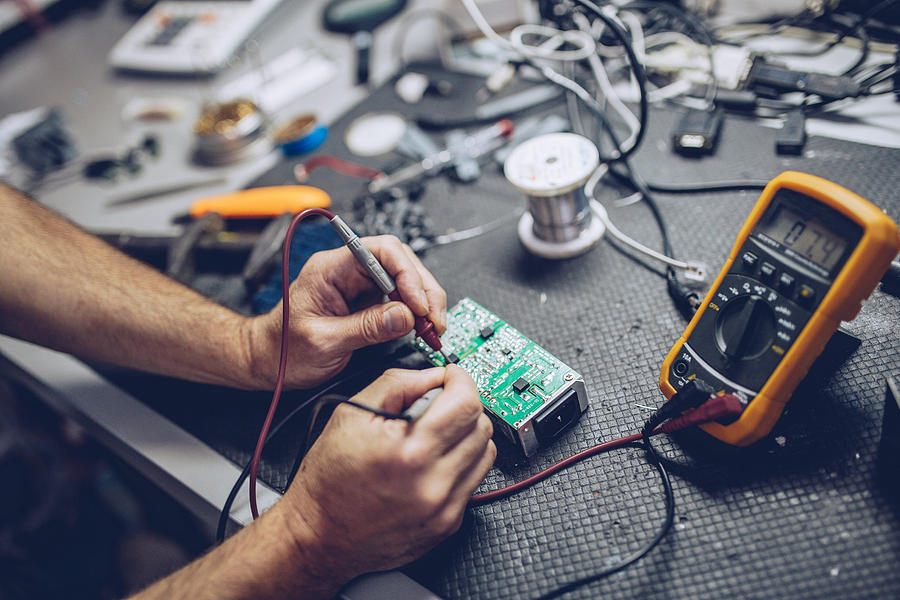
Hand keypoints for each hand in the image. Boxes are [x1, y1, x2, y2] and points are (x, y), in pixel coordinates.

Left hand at [247, 235, 446, 388]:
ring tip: (433, 327)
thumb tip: (405, 317)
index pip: (380, 250)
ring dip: (424, 301)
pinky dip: (416, 313)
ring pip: (405, 279)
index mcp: (331, 268)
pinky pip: (399, 299)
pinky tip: (422, 327)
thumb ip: (366, 328)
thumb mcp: (324, 341)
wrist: (267, 360)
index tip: (420, 304)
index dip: (407, 273)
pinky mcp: (367, 302)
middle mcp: (347, 271)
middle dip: (423, 289)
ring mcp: (359, 285)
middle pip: (400, 262)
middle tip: (434, 320)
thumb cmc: (283, 349)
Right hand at [273, 366, 495, 591]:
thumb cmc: (328, 481)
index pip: (466, 403)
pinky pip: (473, 480)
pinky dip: (460, 463)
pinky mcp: (448, 524)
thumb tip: (434, 375)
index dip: (461, 380)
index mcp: (409, 451)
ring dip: (467, 435)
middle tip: (438, 406)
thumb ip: (398, 384)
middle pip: (482, 426)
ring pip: (485, 453)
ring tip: (436, 435)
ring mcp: (444, 508)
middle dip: (463, 406)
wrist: (318, 537)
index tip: (451, 378)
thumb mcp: (351, 414)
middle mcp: (433, 483)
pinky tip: (433, 462)